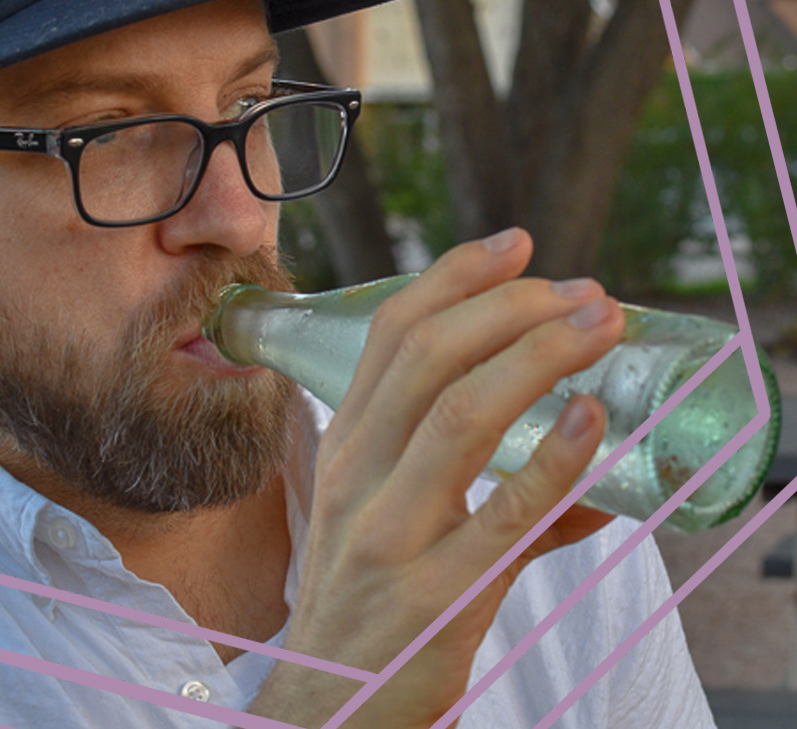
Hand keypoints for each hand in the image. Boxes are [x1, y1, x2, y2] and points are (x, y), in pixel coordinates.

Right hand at [247, 228, 622, 727]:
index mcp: (346, 443)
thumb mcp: (384, 517)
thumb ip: (467, 467)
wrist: (326, 708)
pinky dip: (554, 460)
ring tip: (600, 327)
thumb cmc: (366, 602)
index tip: (514, 243)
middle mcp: (359, 473)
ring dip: (538, 356)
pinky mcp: (438, 594)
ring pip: (460, 416)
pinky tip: (593, 418)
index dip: (453, 277)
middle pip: (427, 357)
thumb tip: (576, 444)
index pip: (391, 333)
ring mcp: (392, 533)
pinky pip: (502, 516)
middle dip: (510, 306)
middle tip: (584, 290)